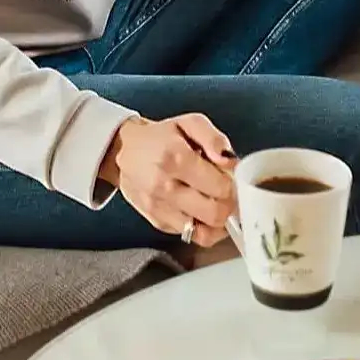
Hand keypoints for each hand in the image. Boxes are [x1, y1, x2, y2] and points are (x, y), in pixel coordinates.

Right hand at [97, 113, 236, 245]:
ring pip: (205, 232)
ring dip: (219, 221)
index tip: (235, 179)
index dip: (235, 185)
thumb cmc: (161, 137)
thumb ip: (214, 138)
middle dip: (230, 206)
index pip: (220, 187)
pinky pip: (191, 236)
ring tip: (218, 203)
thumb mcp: (189, 123)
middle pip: (215, 214)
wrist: (123, 151)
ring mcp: (159, 208)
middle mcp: (164, 187)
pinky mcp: (157, 222)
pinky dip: (204, 228)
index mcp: (175, 158)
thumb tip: (230, 162)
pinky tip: (204, 210)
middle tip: (231, 194)